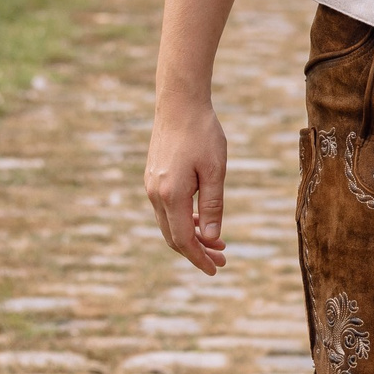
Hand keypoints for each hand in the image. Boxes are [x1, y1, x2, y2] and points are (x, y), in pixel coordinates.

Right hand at [145, 96, 229, 273]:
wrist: (179, 104)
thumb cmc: (203, 134)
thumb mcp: (215, 171)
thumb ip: (213, 205)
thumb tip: (212, 237)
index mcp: (171, 195)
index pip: (183, 239)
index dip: (199, 258)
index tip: (216, 270)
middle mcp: (155, 194)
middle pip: (174, 236)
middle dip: (197, 251)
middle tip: (222, 260)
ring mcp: (151, 186)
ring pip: (169, 224)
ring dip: (192, 236)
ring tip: (217, 243)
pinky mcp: (153, 178)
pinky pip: (166, 210)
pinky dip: (184, 221)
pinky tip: (202, 221)